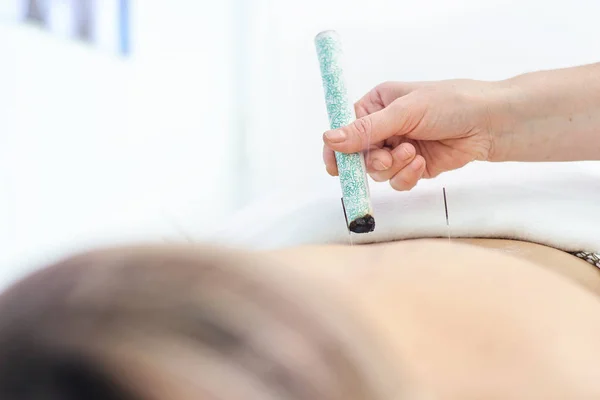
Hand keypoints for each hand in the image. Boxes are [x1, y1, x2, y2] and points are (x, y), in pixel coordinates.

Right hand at [323, 80, 507, 189]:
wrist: (490, 123)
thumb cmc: (450, 104)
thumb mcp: (404, 112)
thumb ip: (366, 129)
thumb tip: (329, 139)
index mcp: (377, 105)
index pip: (346, 128)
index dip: (337, 148)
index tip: (334, 166)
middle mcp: (385, 127)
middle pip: (359, 155)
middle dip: (372, 160)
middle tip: (386, 158)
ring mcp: (399, 148)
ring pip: (378, 172)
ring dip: (394, 167)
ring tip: (414, 154)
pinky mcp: (414, 167)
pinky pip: (397, 181)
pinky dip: (407, 176)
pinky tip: (422, 163)